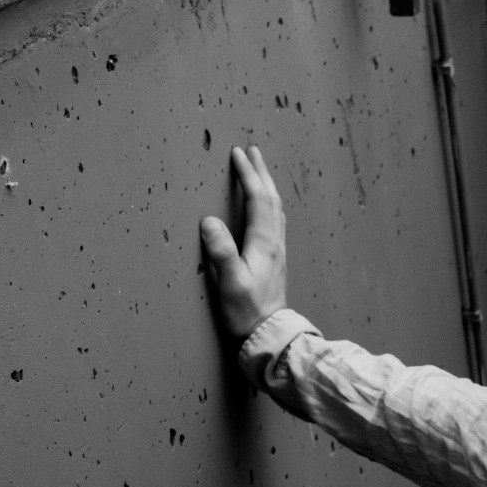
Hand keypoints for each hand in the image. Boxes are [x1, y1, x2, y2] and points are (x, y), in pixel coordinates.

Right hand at [199, 145, 288, 341]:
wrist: (269, 335)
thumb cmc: (247, 311)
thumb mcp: (229, 281)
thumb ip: (221, 251)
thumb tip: (209, 221)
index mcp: (264, 244)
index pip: (258, 200)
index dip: (248, 175)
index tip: (238, 154)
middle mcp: (275, 244)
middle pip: (271, 200)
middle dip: (260, 173)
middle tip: (252, 151)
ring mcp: (277, 252)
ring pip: (276, 210)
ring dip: (267, 187)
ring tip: (259, 171)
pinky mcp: (275, 261)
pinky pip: (275, 223)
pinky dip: (269, 206)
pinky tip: (267, 210)